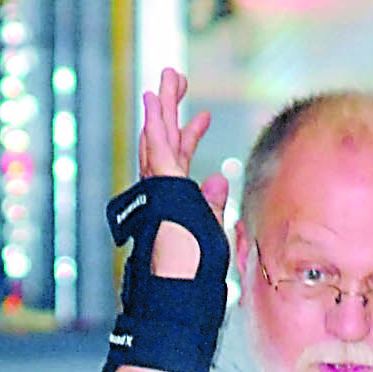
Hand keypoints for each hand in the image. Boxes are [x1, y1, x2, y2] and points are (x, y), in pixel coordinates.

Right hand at [138, 66, 228, 276]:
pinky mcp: (161, 192)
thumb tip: (218, 178)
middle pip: (167, 143)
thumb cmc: (196, 274)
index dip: (191, 136)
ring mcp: (160, 192)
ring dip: (162, 108)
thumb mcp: (212, 234)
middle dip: (171, 109)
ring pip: (158, 141)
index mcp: (179, 203)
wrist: (180, 292)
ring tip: (166, 78)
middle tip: (175, 77)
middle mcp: (165, 194)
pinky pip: (157, 153)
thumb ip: (213, 204)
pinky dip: (156, 126)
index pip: (182, 162)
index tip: (204, 115)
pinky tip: (154, 101)